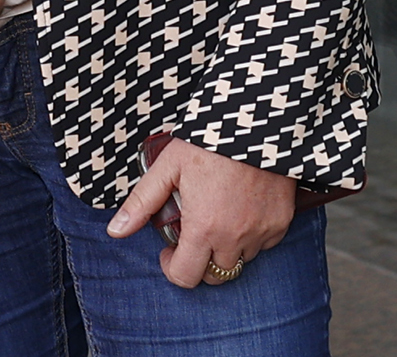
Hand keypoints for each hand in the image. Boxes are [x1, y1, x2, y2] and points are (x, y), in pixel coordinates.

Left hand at [109, 139, 296, 288]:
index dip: (172, 268)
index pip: (186, 276)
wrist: (255, 120)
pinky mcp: (281, 221)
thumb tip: (115, 230)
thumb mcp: (167, 168)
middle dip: (200, 262)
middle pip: (215, 276)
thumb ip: (142, 203)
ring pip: (240, 260)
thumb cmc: (208, 141)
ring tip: (218, 218)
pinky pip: (265, 243)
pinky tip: (242, 211)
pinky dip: (252, 236)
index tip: (169, 251)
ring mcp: (261, 231)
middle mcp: (234, 237)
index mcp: (203, 227)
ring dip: (226, 249)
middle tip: (193, 235)